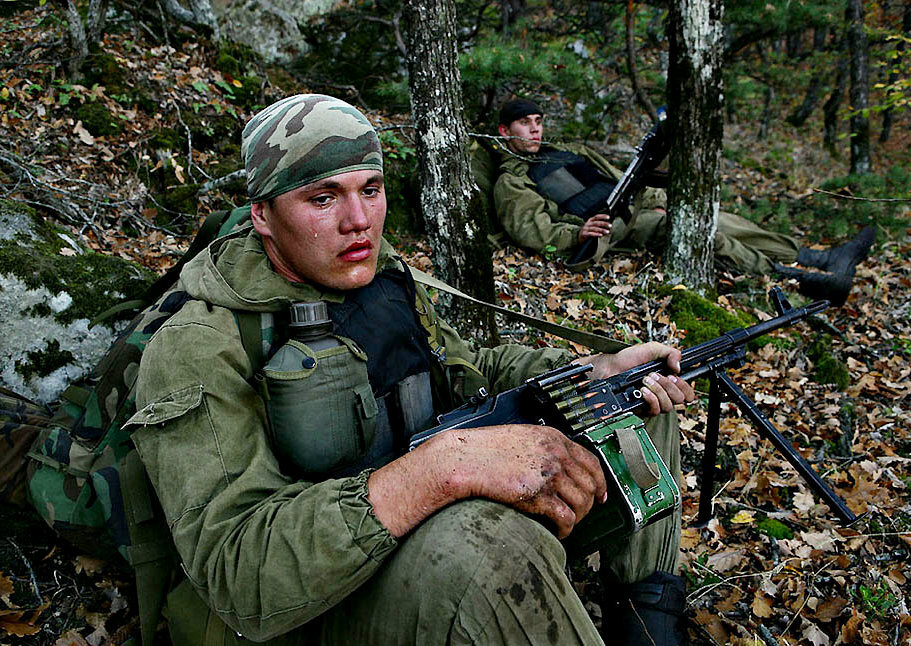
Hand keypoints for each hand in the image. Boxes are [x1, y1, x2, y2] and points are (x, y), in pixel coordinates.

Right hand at [443, 425, 608, 538]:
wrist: (463, 460)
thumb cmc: (484, 451)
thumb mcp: (521, 438)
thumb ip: (543, 449)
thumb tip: (556, 467)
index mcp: (553, 438)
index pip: (591, 461)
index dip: (601, 481)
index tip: (601, 494)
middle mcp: (555, 454)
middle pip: (590, 484)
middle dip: (589, 503)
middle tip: (582, 514)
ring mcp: (549, 474)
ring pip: (582, 502)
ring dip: (578, 517)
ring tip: (567, 524)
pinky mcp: (538, 495)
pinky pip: (566, 517)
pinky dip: (566, 528)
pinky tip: (559, 531)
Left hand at [572, 342, 694, 415]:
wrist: (610, 368)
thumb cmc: (628, 359)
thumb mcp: (652, 349)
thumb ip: (670, 353)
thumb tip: (679, 367)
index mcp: (668, 381)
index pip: (687, 391)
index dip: (686, 387)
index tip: (674, 376)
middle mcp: (662, 393)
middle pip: (680, 399)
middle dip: (669, 385)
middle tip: (655, 375)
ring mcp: (653, 402)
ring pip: (668, 406)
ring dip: (658, 391)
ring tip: (646, 380)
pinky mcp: (642, 409)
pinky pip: (655, 410)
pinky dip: (651, 399)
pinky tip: (642, 390)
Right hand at [578, 213, 611, 242]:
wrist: (579, 236)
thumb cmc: (588, 230)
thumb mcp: (593, 226)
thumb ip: (600, 225)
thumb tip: (608, 225)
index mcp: (590, 220)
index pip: (597, 216)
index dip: (602, 216)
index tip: (608, 217)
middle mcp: (588, 223)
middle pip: (596, 222)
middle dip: (604, 224)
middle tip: (610, 225)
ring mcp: (585, 228)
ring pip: (594, 228)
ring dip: (601, 230)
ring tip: (607, 231)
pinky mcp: (584, 234)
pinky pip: (591, 234)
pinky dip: (596, 234)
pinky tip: (601, 235)